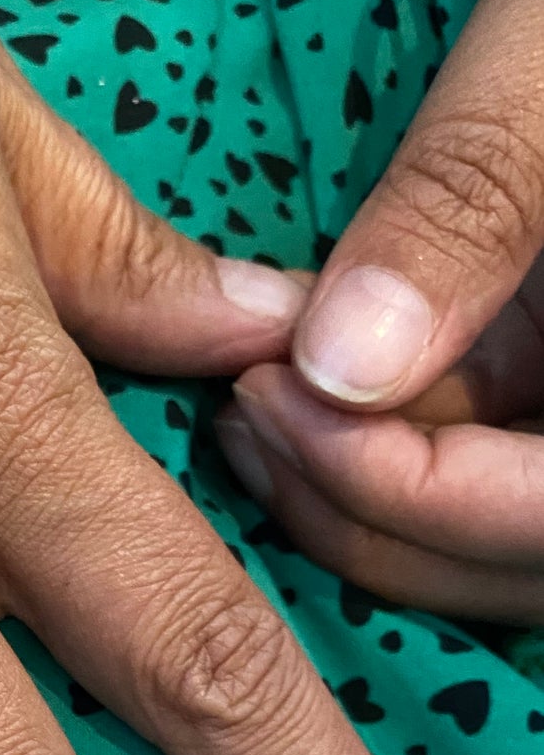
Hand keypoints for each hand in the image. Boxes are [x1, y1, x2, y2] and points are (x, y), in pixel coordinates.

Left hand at [223, 0, 543, 618]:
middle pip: (516, 559)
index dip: (421, 495)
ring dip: (356, 496)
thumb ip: (474, 194)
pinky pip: (474, 465)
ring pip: (486, 537)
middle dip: (368, 507)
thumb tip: (344, 366)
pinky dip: (374, 458)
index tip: (280, 399)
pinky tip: (278, 399)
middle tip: (239, 414)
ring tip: (238, 411)